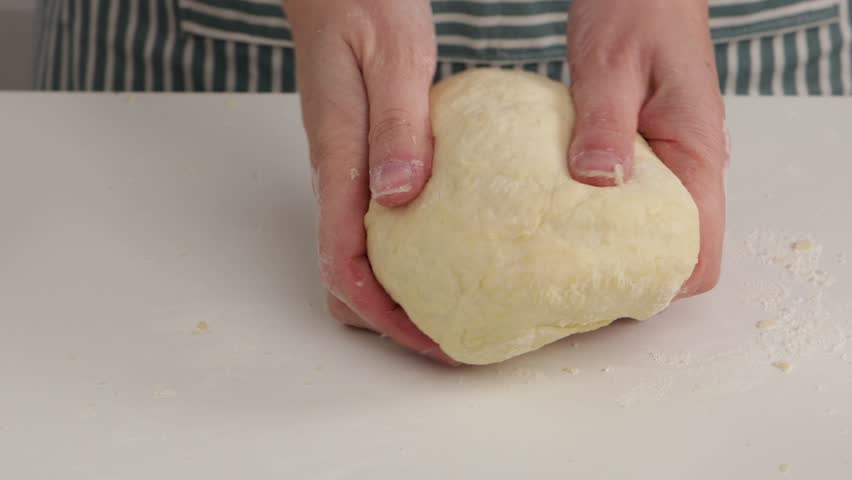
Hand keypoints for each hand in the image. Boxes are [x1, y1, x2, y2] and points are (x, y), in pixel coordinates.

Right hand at [286, 1, 456, 363]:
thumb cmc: (361, 6)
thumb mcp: (393, 59)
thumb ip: (397, 128)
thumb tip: (399, 199)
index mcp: (338, 160)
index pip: (345, 265)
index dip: (384, 316)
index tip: (432, 340)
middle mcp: (336, 175)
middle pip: (347, 275)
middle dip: (391, 316)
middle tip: (450, 332)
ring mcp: (347, 169)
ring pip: (361, 253)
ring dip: (399, 289)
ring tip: (456, 301)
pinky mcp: (363, 157)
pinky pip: (377, 222)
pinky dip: (408, 250)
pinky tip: (450, 243)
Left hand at [566, 0, 727, 296]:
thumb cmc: (637, 10)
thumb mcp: (611, 64)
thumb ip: (604, 124)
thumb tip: (597, 185)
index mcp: (695, 153)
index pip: (701, 252)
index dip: (662, 285)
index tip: (608, 293)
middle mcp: (688, 166)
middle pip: (674, 252)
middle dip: (629, 276)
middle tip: (567, 283)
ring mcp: (666, 161)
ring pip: (650, 230)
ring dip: (611, 248)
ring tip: (556, 256)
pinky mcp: (641, 151)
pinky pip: (628, 200)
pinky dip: (600, 216)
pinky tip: (559, 214)